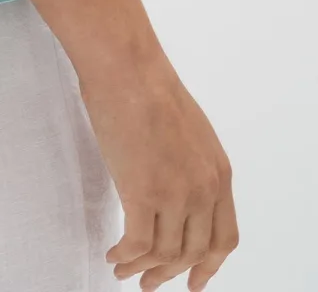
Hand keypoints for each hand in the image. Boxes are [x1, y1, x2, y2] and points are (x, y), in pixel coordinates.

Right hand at [76, 56, 238, 289]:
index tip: (193, 281)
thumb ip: (191, 165)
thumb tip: (175, 191)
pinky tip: (114, 255)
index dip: (209, 266)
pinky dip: (125, 256)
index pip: (224, 238)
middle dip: (170, 274)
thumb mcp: (189, 131)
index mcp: (219, 173)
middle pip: (194, 252)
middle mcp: (204, 189)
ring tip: (124, 270)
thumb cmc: (147, 86)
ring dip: (143, 268)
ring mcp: (175, 193)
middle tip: (150, 283)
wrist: (126, 67)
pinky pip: (137, 244)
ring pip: (165, 254)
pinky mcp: (143, 193)